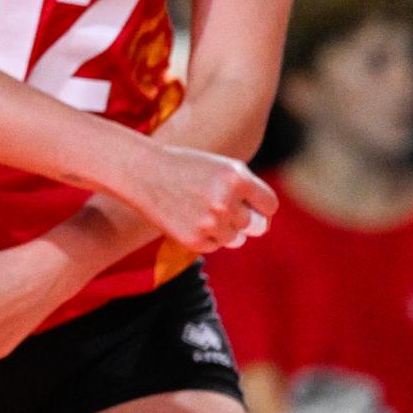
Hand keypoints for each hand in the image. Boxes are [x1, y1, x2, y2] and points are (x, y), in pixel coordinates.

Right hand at [122, 144, 275, 253]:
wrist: (143, 173)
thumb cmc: (186, 168)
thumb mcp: (221, 167)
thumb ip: (247, 190)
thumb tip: (265, 223)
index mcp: (237, 178)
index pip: (269, 205)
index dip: (261, 207)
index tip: (252, 206)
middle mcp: (226, 201)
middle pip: (256, 226)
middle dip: (247, 220)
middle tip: (226, 209)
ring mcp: (210, 223)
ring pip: (235, 238)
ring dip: (224, 228)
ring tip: (200, 209)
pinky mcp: (194, 240)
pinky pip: (214, 245)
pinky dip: (205, 235)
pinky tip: (187, 217)